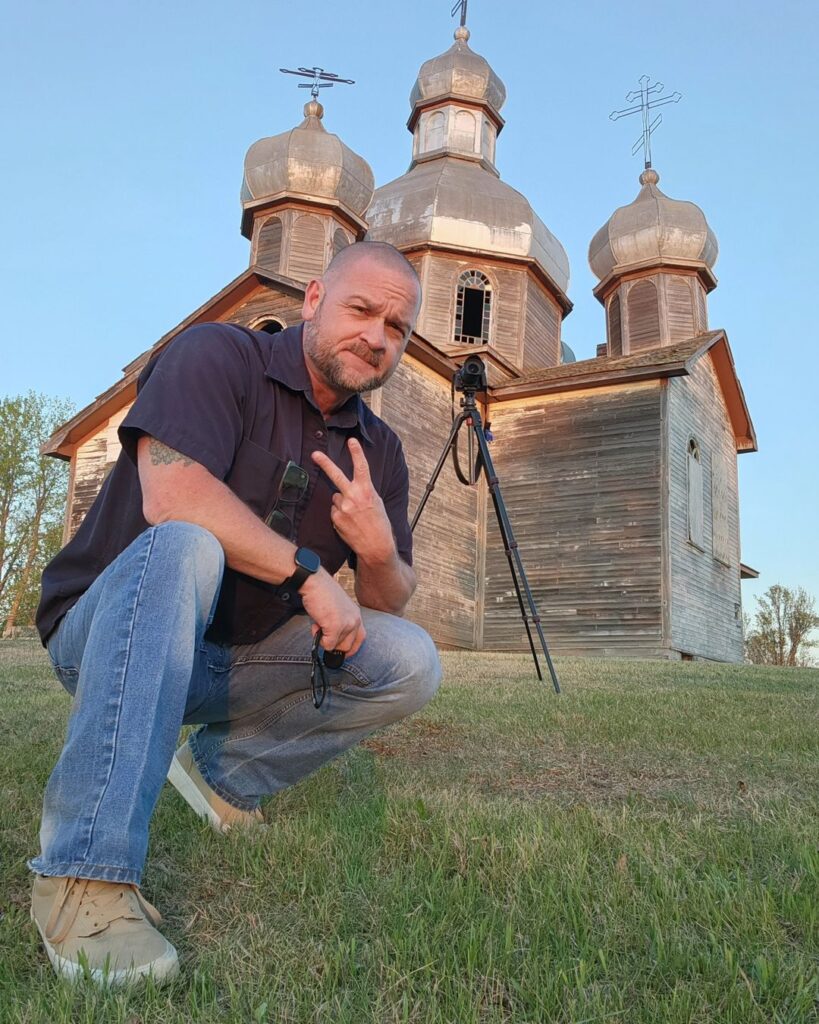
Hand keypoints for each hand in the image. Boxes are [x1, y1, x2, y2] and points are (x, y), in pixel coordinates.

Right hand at [300, 569, 365, 655]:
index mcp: (356, 614)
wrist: (314, 583)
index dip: (352, 648)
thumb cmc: (322, 593)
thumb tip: (333, 641)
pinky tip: (316, 624)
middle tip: (323, 632)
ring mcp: (346, 624)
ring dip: (324, 639)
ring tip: (319, 623)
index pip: (360, 638)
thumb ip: (340, 622)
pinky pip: (327, 644)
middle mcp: (355, 620)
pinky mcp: (335, 627)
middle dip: (334, 644)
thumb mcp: (337, 608)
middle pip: (347, 646)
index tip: (344, 654)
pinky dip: (319, 639)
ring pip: (336, 646)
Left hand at [312, 439, 395, 563]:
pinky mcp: (336, 519)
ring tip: (354, 515)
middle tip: (315, 454)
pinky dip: (340, 515)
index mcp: (367, 491)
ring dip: (342, 503)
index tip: (352, 440)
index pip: (362, 467)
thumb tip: (344, 490)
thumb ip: (362, 493)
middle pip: (336, 476)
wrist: (376, 546)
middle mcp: (353, 497)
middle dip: (325, 463)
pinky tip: (350, 523)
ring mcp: (343, 508)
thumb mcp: (376, 503)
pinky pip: (334, 511)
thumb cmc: (379, 524)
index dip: (357, 453)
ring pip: (336, 498)